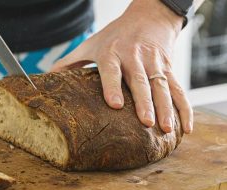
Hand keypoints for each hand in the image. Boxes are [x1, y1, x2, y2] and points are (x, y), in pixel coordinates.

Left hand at [51, 0, 192, 133]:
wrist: (149, 16)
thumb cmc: (116, 35)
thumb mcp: (92, 44)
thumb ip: (71, 62)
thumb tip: (47, 76)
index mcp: (112, 53)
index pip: (112, 70)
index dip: (113, 87)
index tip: (115, 104)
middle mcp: (135, 58)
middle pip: (141, 81)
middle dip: (145, 102)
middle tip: (147, 123)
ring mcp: (154, 63)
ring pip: (162, 86)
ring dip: (166, 108)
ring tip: (166, 129)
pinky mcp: (169, 67)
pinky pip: (178, 89)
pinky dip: (184, 108)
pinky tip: (186, 127)